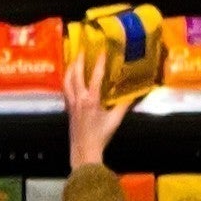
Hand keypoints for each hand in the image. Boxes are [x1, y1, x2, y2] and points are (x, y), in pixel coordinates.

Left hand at [64, 53, 128, 169]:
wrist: (84, 150)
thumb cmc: (100, 136)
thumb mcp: (115, 120)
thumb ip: (124, 106)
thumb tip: (135, 95)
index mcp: (91, 100)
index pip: (95, 76)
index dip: (99, 62)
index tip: (102, 51)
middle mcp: (79, 98)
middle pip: (75, 74)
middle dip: (78, 60)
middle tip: (82, 50)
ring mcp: (71, 103)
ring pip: (67, 81)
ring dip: (70, 69)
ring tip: (73, 61)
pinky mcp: (68, 109)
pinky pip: (65, 90)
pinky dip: (67, 81)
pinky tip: (70, 79)